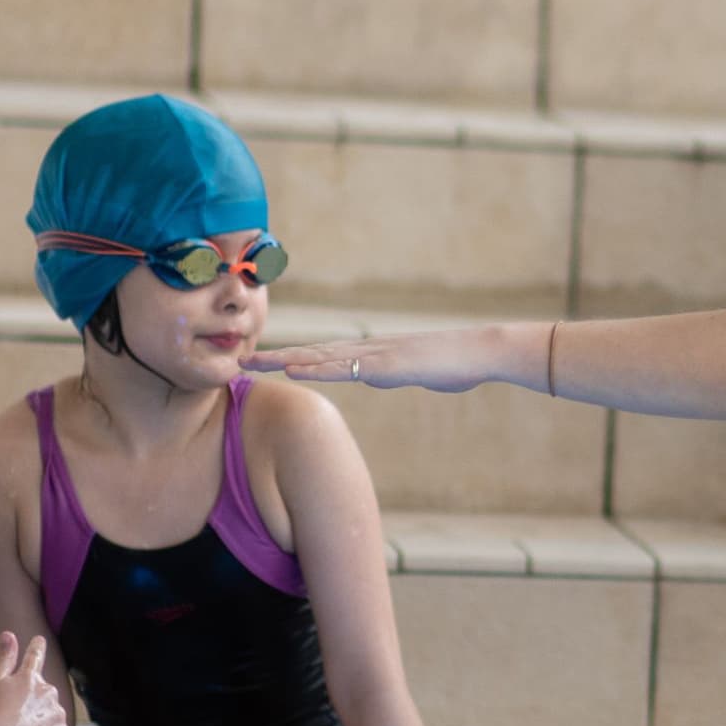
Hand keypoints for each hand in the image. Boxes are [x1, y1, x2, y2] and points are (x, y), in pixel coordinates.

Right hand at [0, 633, 69, 725]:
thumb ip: (4, 659)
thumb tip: (9, 633)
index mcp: (29, 678)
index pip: (35, 657)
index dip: (37, 648)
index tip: (39, 640)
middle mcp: (47, 691)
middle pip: (43, 695)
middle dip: (33, 705)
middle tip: (12, 719)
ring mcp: (56, 712)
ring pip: (50, 716)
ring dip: (39, 723)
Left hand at [247, 325, 510, 393]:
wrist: (482, 351)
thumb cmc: (457, 363)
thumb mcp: (419, 373)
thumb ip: (398, 372)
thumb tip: (387, 374)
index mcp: (374, 354)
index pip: (326, 357)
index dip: (294, 360)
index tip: (266, 364)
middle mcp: (369, 350)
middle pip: (314, 353)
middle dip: (277, 358)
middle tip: (242, 362)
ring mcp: (377, 355)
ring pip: (322, 358)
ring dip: (285, 361)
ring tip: (254, 364)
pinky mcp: (386, 365)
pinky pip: (344, 369)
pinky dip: (315, 369)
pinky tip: (292, 371)